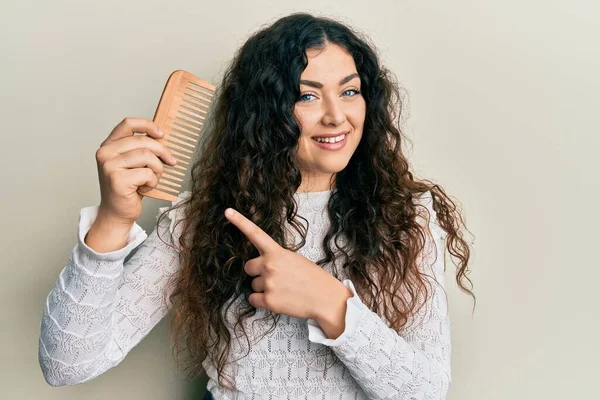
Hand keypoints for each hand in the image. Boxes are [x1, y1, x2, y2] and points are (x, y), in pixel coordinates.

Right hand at [95, 117, 177, 223]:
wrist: (117, 213)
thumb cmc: (129, 188)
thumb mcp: (134, 163)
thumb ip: (141, 149)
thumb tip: (163, 137)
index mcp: (109, 145)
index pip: (128, 124)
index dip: (148, 125)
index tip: (161, 134)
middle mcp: (105, 153)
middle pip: (143, 141)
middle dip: (162, 151)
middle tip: (171, 161)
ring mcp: (109, 166)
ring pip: (147, 156)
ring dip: (157, 169)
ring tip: (152, 179)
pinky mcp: (117, 180)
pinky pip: (147, 173)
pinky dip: (153, 182)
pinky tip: (144, 188)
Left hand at [224, 207, 344, 319]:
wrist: (325, 298)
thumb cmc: (312, 278)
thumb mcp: (294, 259)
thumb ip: (276, 258)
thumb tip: (262, 265)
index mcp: (277, 252)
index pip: (255, 234)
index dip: (240, 222)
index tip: (227, 212)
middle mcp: (269, 265)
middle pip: (248, 267)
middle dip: (258, 272)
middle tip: (275, 277)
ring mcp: (268, 283)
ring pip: (253, 285)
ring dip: (263, 288)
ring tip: (283, 289)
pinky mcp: (268, 301)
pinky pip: (253, 299)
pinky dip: (262, 301)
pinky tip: (278, 299)